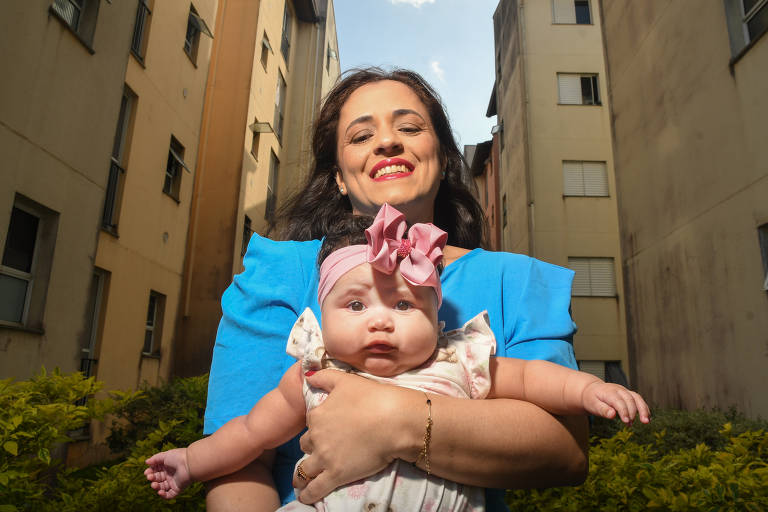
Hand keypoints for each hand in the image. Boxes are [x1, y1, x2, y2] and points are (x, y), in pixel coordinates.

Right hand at [145, 448, 192, 499]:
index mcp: (167, 466)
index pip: (156, 471)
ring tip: (154, 484)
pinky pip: (169, 495)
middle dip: (152, 478)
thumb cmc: (178, 457)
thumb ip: (155, 459)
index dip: (150, 472)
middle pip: (158, 479)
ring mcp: (174, 482)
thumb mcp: (165, 455)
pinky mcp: (177, 489)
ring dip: (156, 487)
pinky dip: (163, 495)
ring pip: (162, 487)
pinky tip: (160, 492)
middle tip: (150, 477)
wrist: (189, 464)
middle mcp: (170, 474)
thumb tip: (146, 462)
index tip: (146, 472)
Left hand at [292, 369, 420, 503]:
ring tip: (300, 481)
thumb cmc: (372, 397)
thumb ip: (324, 376)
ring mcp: (325, 458)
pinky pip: (315, 489)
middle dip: (312, 447)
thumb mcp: (345, 379)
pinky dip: (307, 494)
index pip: (310, 422)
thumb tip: (308, 374)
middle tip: (321, 450)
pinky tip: (304, 496)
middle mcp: (317, 437)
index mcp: (317, 415)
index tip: (325, 427)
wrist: (394, 420)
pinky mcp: (337, 475)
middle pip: (307, 444)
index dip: (317, 424)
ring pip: (304, 469)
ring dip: (301, 475)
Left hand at [582, 381, 650, 424]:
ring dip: (643, 409)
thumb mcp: (593, 405)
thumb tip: (613, 415)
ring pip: (637, 398)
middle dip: (633, 412)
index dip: (624, 411)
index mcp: (608, 392)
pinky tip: (647, 418)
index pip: (618, 401)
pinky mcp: (628, 394)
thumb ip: (602, 410)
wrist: (591, 390)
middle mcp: (618, 390)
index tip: (626, 421)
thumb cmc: (592, 399)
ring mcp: (624, 391)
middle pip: (630, 399)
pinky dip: (644, 408)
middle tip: (630, 424)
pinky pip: (638, 400)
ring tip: (646, 421)